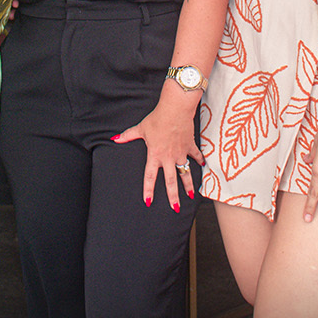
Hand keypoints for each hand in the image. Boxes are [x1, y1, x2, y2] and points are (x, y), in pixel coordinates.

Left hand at [113, 87, 201, 213]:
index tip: (149, 201)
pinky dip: (199, 160)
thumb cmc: (157, 118)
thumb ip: (128, 135)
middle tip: (176, 208)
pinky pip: (195, 155)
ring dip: (188, 185)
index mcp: (155, 155)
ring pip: (185, 172)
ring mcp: (181, 153)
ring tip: (191, 195)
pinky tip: (202, 165)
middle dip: (173, 196)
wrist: (175, 109)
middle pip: (171, 181)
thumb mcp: (141, 128)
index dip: (148, 190)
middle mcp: (168, 157)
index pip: (150, 177)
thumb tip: (115, 138)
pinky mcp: (190, 145)